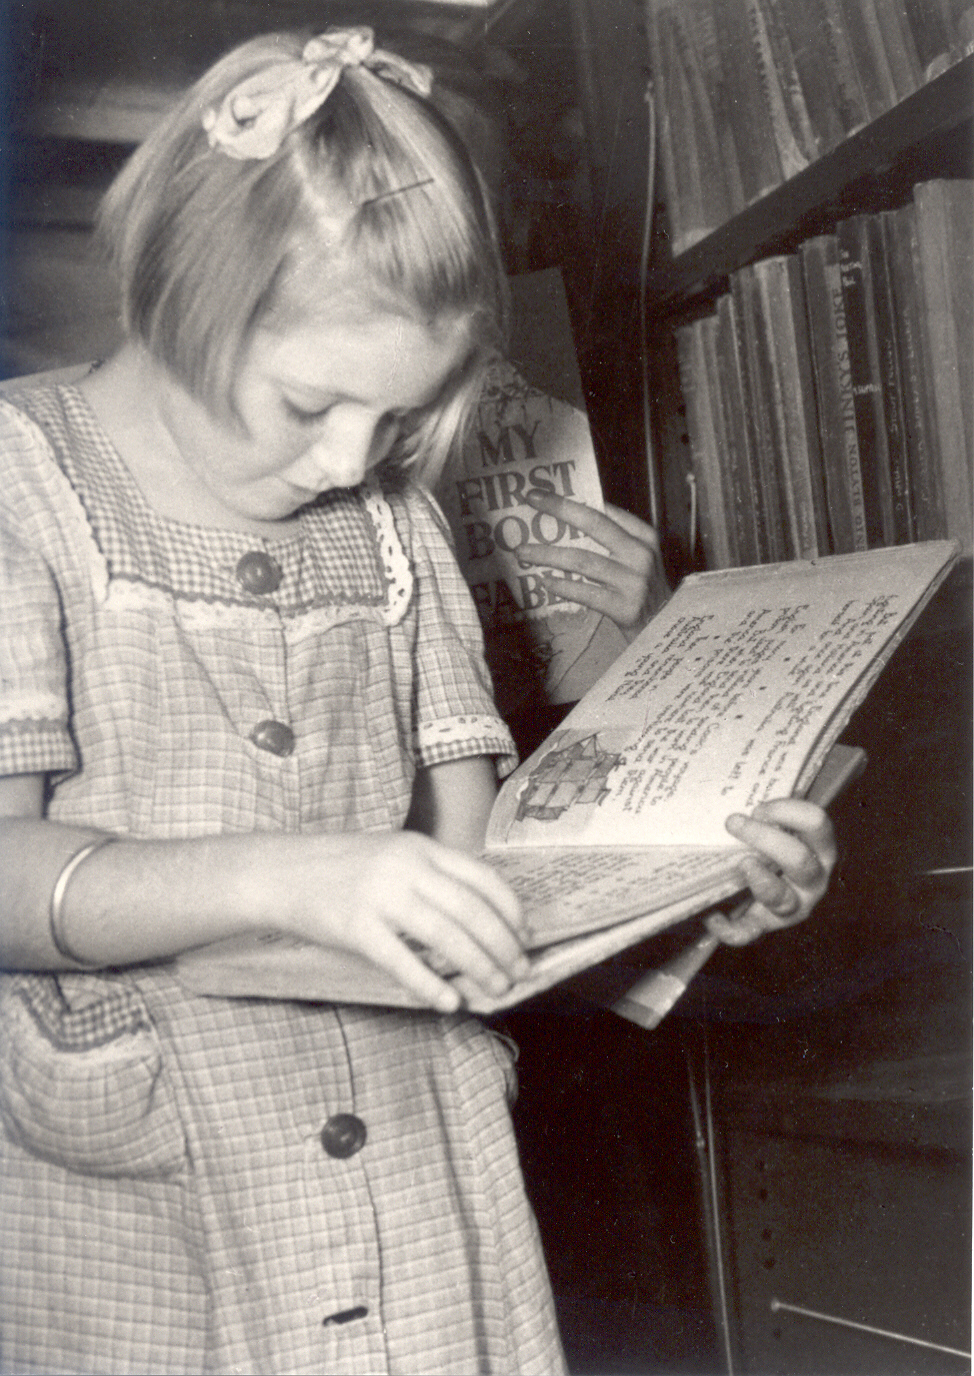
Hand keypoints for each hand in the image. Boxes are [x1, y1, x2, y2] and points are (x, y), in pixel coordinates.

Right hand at [280, 830, 527, 1012]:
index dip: (512, 911)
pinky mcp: (356, 927)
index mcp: (421, 847)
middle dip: (503, 946)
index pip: (484, 878)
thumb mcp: (394, 854)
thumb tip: (480, 916)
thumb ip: (432, 875)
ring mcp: (381, 896)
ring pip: (446, 937)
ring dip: (479, 967)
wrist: (281, 871)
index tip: (527, 936)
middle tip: (519, 972)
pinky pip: (402, 962)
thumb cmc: (343, 867)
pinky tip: (449, 1002)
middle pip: (472, 911)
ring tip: (496, 988)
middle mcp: (406, 867)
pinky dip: (431, 985)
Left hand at [516, 491, 668, 639]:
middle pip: (594, 524)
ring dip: (548, 555)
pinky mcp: (625, 608)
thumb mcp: (636, 560)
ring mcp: (634, 582)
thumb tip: (567, 518)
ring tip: (523, 552)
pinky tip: (544, 582)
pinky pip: (586, 593)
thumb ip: (613, 540)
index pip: (604, 511)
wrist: (665, 631)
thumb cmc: (642, 591)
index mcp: (644, 536)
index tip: (540, 494)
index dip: (570, 501)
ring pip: (582, 560)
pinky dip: (563, 586)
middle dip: (560, 510)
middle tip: (530, 501)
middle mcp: (641, 555)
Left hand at [705, 799, 836, 946]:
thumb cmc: (772, 846)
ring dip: (759, 880)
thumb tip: (756, 790)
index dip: (787, 811)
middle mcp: (812, 879)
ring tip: (741, 865)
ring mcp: (792, 906)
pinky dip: (730, 928)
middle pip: (799, 859)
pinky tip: (713, 918)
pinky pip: (749, 932)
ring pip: (780, 898)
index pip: (817, 823)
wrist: (767, 888)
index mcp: (818, 849)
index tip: (758, 808)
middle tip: (733, 822)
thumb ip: (772, 814)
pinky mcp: (765, 926)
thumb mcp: (782, 828)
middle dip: (765, 838)